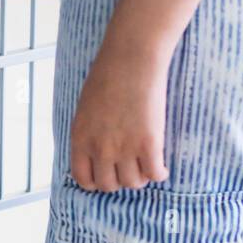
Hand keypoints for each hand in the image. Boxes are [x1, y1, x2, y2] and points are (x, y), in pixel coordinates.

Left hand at [70, 40, 170, 191]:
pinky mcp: (149, 144)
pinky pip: (155, 174)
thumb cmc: (108, 75)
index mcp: (81, 139)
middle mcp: (100, 149)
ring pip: (133, 182)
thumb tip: (97, 153)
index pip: (84, 179)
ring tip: (145, 165)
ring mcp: (125, 148)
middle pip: (109, 185)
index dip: (96, 182)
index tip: (106, 176)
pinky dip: (159, 174)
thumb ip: (89, 134)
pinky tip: (161, 167)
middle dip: (119, 180)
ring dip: (140, 177)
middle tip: (129, 169)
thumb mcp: (86, 109)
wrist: (131, 57)